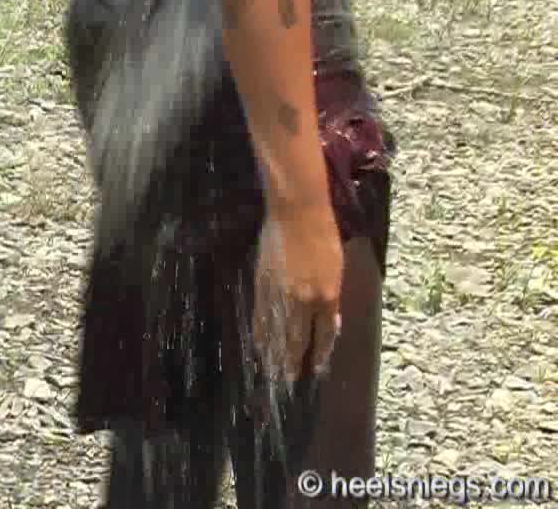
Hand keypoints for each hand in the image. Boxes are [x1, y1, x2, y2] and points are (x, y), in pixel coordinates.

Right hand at [253, 204, 343, 386]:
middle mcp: (304, 301)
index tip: (315, 368)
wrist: (297, 213)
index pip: (323, 335)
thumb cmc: (323, 236)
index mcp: (327, 296)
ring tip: (271, 370)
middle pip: (297, 340)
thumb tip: (327, 320)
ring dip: (274, 353)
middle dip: (292, 362)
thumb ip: (330, 298)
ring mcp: (281, 294)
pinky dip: (260, 332)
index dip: (318, 354)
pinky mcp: (263, 285)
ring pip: (277, 332)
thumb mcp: (335, 269)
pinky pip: (261, 316)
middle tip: (287, 380)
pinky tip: (259, 344)